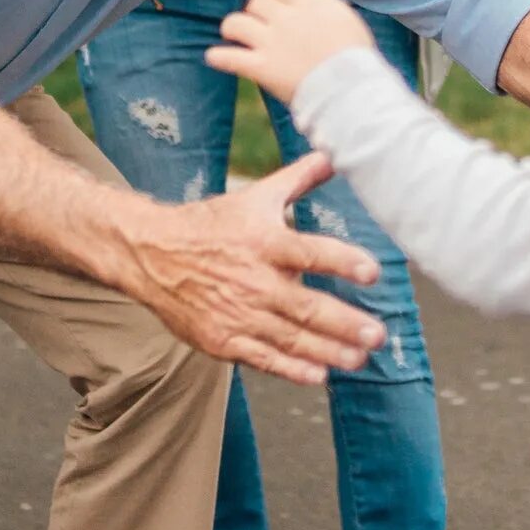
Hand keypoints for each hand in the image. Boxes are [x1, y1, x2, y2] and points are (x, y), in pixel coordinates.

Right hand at [119, 154, 384, 385]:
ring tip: (360, 358)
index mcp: (265, 242)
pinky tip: (318, 375)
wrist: (152, 254)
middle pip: (306, 305)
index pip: (310, 252)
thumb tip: (334, 154)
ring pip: (290, 338)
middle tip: (377, 334)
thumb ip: (298, 179)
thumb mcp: (255, 196)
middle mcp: (254, 280)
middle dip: (345, 323)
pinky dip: (291, 369)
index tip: (373, 272)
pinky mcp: (223, 339)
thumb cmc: (211, 224)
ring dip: (328, 351)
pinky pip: (263, 358)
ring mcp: (238, 314)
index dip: (343, 262)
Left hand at [206, 0, 375, 104]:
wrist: (351, 89)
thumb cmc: (357, 59)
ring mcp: (272, 43)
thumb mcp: (349, 21)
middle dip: (256, 12)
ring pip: (235, 23)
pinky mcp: (261, 68)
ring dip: (232, 29)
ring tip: (234, 36)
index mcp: (310, 4)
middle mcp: (287, 18)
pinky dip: (218, 58)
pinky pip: (229, 58)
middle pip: (257, 1)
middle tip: (260, 26)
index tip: (279, 6)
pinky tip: (213, 58)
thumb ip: (328, 7)